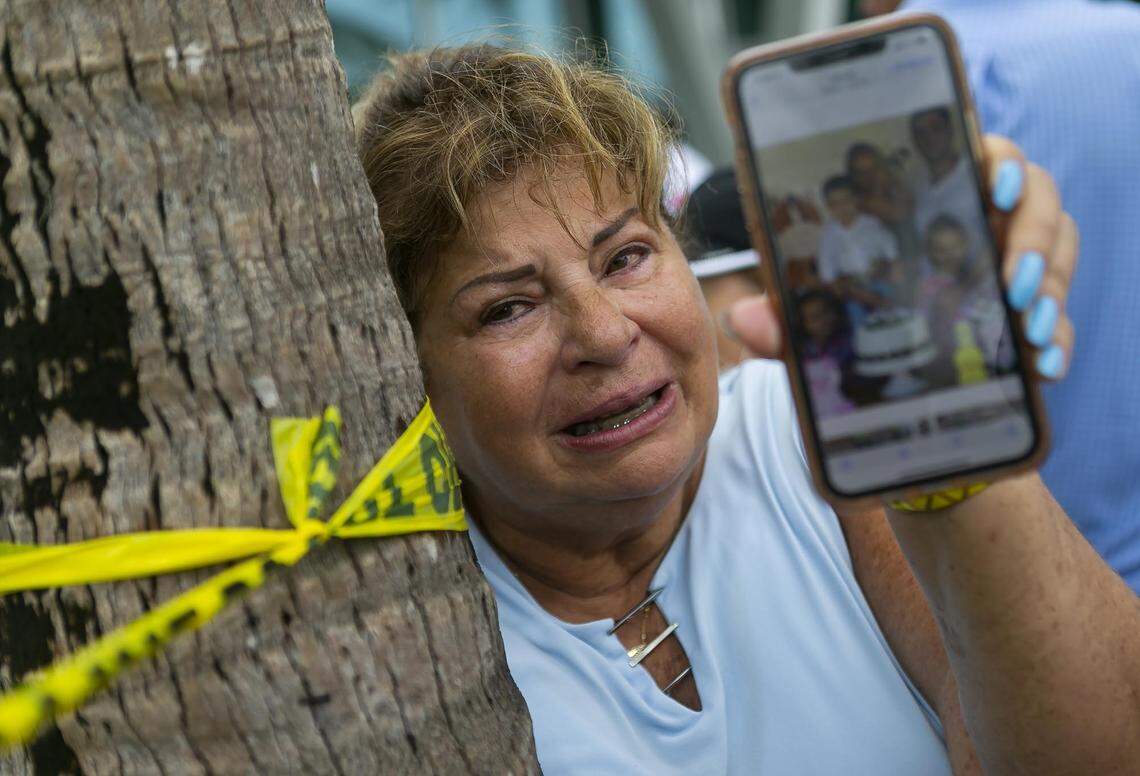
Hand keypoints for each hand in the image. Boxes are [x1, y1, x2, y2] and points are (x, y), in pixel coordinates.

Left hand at [727, 135, 1077, 380]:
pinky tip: (1042, 363)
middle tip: (1013, 278)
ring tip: (1023, 325)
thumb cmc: (858, 318)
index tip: (992, 184)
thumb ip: (789, 315)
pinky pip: (1061, 315)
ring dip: (1049, 285)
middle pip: (1038, 195)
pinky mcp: (1036, 311)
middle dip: (1033, 233)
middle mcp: (989, 218)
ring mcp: (1021, 260)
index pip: (983, 152)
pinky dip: (1055, 337)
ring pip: (1060, 249)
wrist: (893, 377)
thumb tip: (745, 319)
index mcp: (938, 196)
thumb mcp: (821, 316)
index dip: (998, 160)